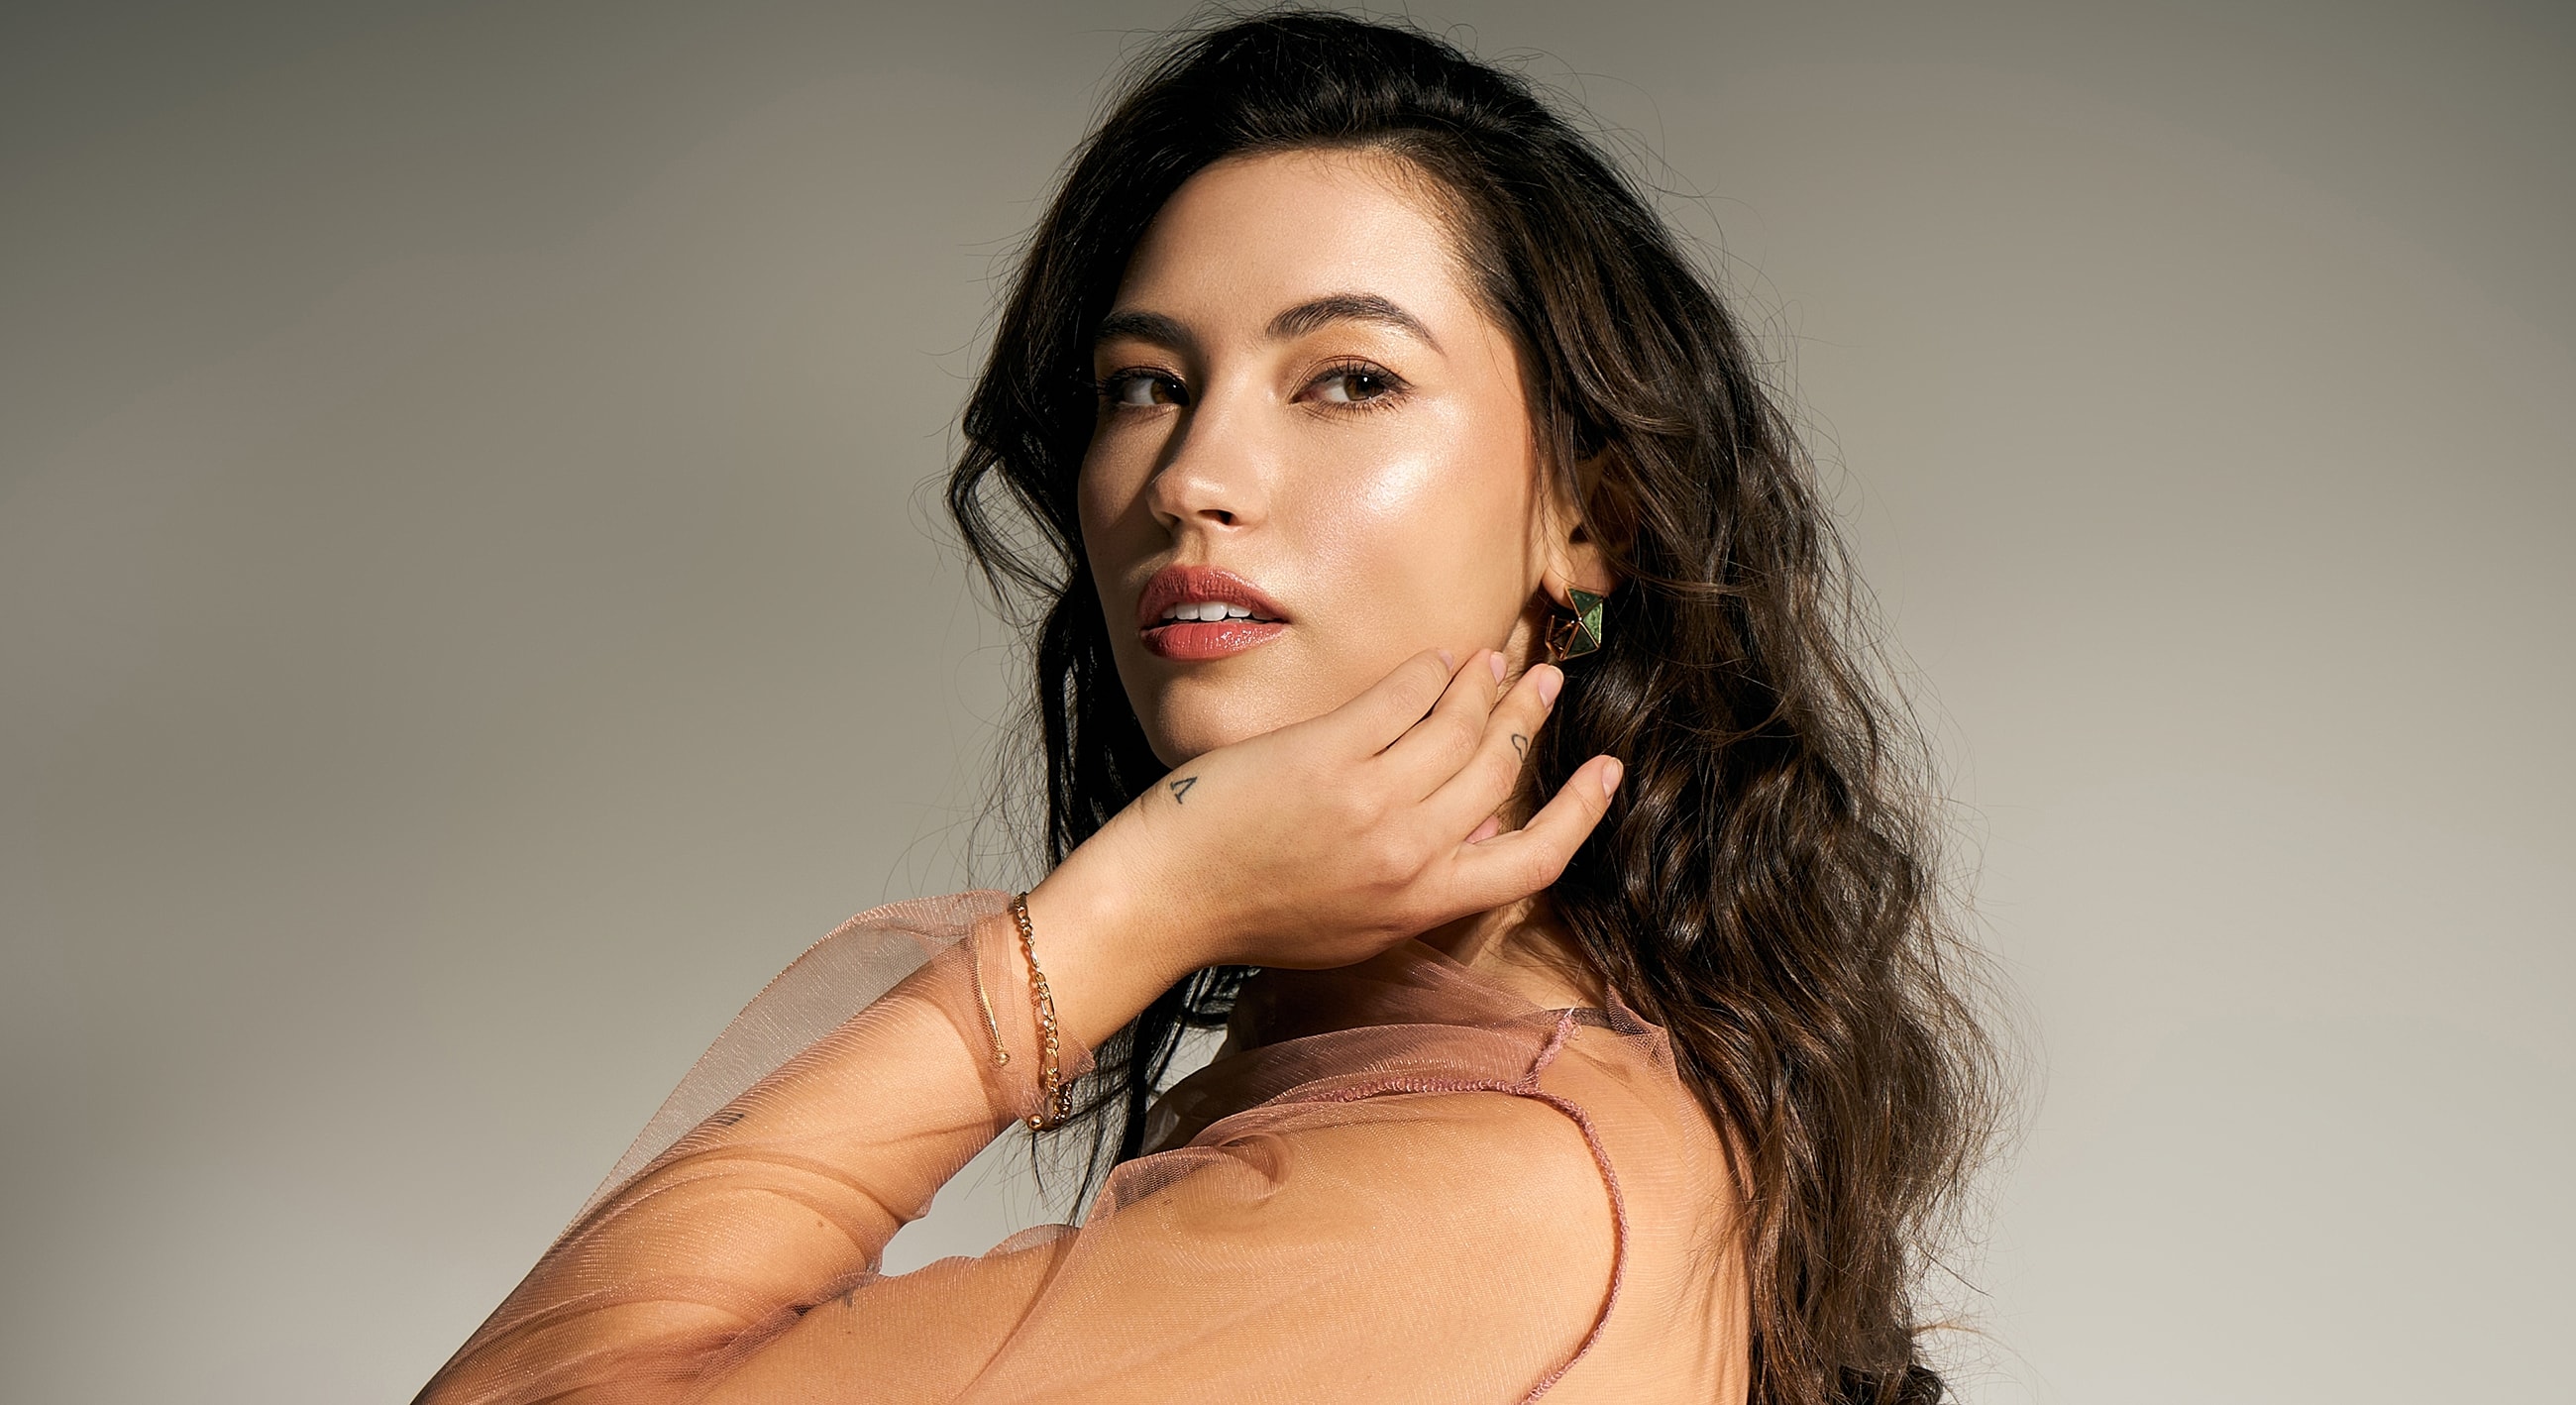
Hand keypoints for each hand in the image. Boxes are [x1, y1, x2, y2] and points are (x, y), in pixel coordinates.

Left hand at [1033, 648, 1622, 983]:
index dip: (1581, 813)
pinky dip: (1425, 671)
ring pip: (1458, 725)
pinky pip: (1400, 697)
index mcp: (1422, 906)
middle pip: (1500, 770)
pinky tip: (1432, 659)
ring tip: (1492, 660)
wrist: (1165, 900)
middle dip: (1530, 717)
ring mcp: (1370, 801)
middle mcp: (1408, 855)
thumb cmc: (1253, 916)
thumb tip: (1478, 833)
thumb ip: (1421, 889)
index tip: (1605, 772)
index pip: (1533, 862)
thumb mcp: (1357, 929)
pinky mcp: (1328, 755)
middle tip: (1544, 680)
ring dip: (1483, 683)